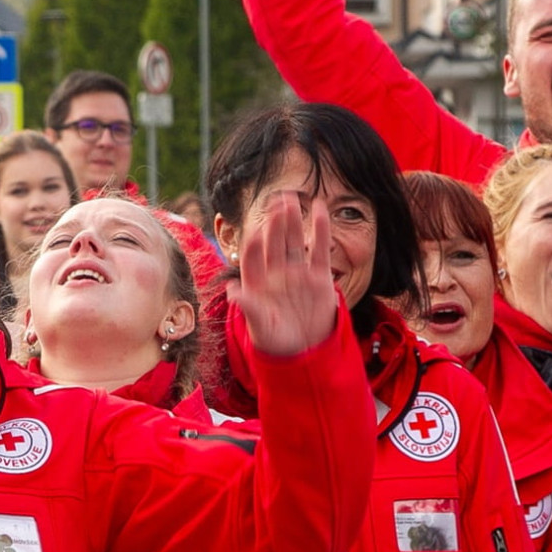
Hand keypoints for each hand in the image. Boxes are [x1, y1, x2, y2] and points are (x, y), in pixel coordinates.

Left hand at [231, 191, 338, 355]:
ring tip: (292, 199)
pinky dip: (320, 231)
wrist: (304, 353)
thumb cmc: (275, 342)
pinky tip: (320, 210)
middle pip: (273, 243)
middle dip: (274, 222)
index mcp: (257, 283)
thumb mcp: (260, 327)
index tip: (256, 231)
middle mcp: (275, 273)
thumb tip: (231, 292)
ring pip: (294, 242)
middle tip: (276, 200)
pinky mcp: (319, 278)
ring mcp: (297, 273)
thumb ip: (249, 308)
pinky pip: (319, 250)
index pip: (252, 257)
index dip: (253, 244)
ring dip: (293, 221)